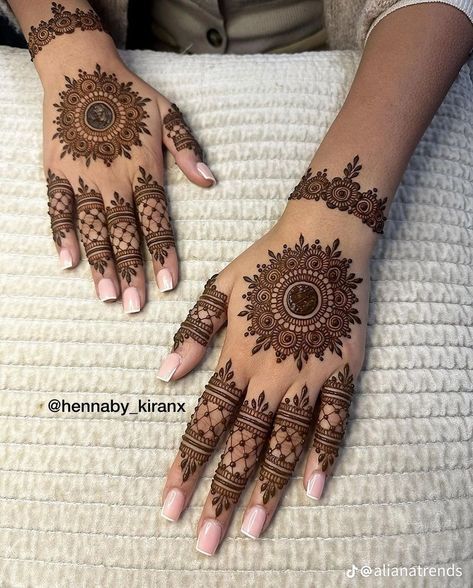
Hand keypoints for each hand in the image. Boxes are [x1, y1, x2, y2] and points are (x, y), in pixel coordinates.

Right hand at [41, 47, 213, 311]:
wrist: (82, 69)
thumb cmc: (130, 96)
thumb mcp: (170, 116)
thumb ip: (188, 152)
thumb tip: (210, 181)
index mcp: (143, 171)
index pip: (157, 222)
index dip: (164, 255)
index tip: (169, 285)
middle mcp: (114, 181)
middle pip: (124, 235)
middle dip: (131, 272)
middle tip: (135, 306)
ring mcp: (83, 178)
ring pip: (92, 229)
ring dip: (100, 263)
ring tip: (106, 296)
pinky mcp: (57, 172)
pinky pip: (57, 208)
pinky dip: (61, 235)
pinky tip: (66, 262)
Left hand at [159, 178, 373, 554]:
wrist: (322, 240)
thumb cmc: (267, 262)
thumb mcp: (219, 289)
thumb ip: (193, 333)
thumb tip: (165, 374)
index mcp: (238, 356)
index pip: (206, 423)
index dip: (186, 466)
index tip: (170, 504)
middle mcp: (272, 375)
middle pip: (243, 445)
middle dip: (222, 495)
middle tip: (207, 541)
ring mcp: (311, 376)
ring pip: (287, 444)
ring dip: (268, 488)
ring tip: (253, 528)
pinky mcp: (343, 372)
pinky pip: (336, 422)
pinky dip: (326, 455)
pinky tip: (315, 488)